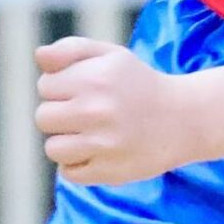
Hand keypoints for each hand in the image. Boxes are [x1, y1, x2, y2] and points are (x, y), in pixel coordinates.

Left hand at [34, 35, 199, 187]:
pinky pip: (69, 173)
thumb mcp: (111, 56)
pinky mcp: (108, 171)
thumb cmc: (138, 85)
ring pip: (53, 148)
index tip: (84, 90)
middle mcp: (97, 110)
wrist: (184, 119)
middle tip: (88, 114)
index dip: (61, 87)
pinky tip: (99, 152)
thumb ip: (71, 50)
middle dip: (60, 115)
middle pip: (43, 118)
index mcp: (95, 78)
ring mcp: (103, 144)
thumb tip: (39, 55)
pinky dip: (79, 165)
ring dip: (67, 143)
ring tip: (92, 134)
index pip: (45, 86)